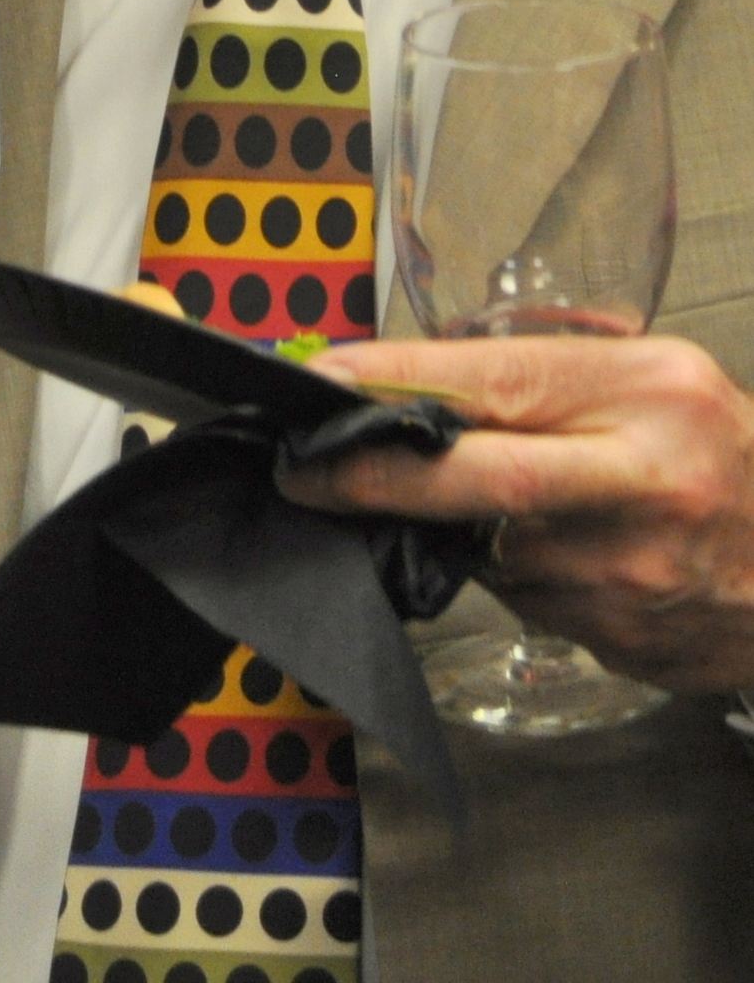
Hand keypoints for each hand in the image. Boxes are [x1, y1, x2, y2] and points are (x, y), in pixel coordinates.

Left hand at [276, 334, 753, 692]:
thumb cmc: (730, 459)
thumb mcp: (660, 378)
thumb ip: (554, 371)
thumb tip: (425, 378)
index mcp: (648, 393)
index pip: (497, 381)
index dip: (397, 381)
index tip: (324, 378)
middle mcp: (640, 483)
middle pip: (476, 478)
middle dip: (372, 476)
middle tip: (302, 472)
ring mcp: (630, 575)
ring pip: (491, 550)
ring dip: (465, 530)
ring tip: (516, 506)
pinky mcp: (622, 642)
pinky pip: (527, 602)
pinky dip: (520, 575)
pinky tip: (566, 556)